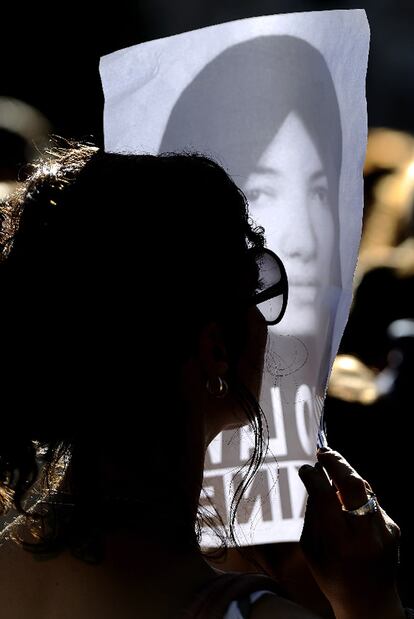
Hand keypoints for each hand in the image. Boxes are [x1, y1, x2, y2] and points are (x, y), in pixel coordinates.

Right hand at [298, 448, 403, 618]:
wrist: (371, 604)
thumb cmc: (333, 578)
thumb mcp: (311, 551)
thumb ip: (312, 516)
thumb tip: (314, 482)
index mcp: (340, 545)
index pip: (326, 498)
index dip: (314, 477)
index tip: (304, 469)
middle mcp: (366, 536)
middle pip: (353, 486)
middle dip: (337, 463)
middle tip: (323, 452)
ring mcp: (385, 531)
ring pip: (365, 489)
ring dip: (347, 473)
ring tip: (332, 463)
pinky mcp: (394, 529)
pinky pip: (372, 501)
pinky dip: (357, 494)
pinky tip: (346, 495)